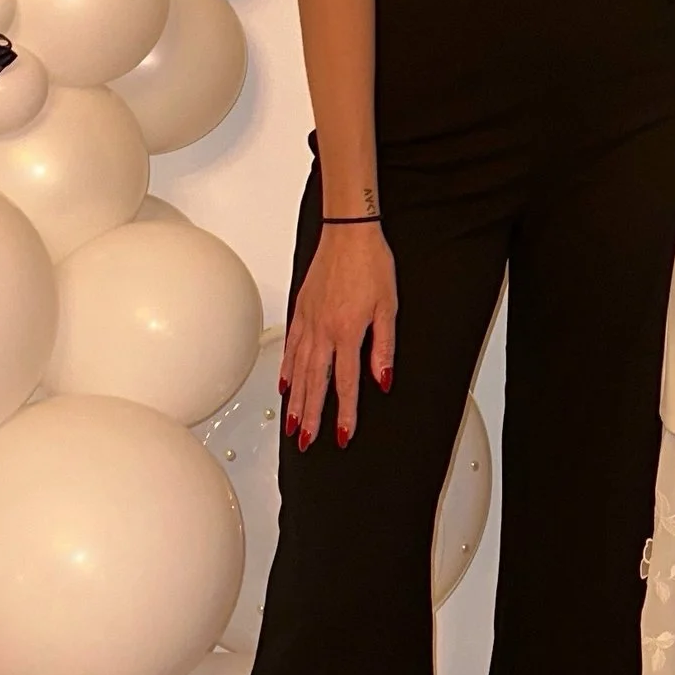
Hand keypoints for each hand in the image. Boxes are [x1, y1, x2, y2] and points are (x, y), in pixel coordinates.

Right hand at [281, 224, 395, 448]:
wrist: (348, 233)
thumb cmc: (371, 265)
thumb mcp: (389, 307)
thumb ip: (383, 347)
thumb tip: (382, 379)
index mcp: (347, 333)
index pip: (345, 383)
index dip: (344, 412)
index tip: (342, 434)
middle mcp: (323, 332)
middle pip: (315, 383)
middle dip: (311, 416)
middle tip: (306, 441)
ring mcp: (308, 322)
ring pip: (299, 370)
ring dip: (296, 400)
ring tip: (292, 424)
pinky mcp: (301, 311)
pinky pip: (291, 347)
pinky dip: (287, 369)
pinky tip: (285, 385)